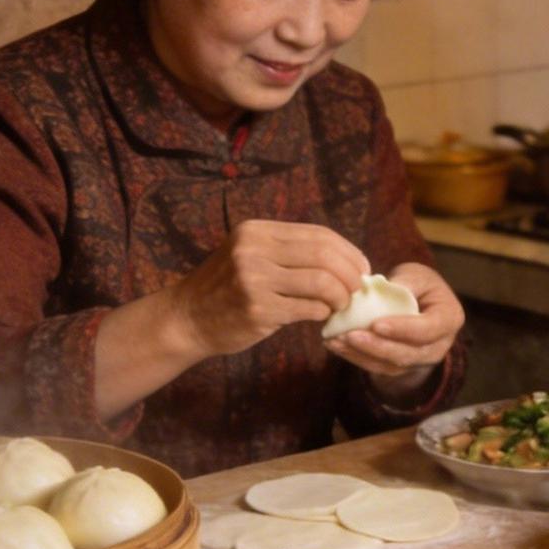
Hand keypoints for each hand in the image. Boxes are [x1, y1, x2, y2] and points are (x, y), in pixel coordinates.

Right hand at [166, 220, 370, 360]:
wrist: (186, 317)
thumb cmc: (226, 287)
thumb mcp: (250, 254)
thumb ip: (290, 252)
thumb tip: (347, 260)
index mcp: (257, 230)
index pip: (318, 234)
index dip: (348, 251)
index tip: (362, 267)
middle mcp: (254, 250)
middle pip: (324, 255)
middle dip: (351, 274)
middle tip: (358, 289)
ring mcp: (254, 280)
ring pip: (321, 283)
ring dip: (340, 296)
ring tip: (340, 304)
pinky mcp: (257, 310)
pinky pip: (308, 309)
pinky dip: (323, 313)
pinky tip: (321, 316)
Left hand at [325, 262, 464, 393]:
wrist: (417, 301)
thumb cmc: (417, 283)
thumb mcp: (415, 274)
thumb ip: (404, 283)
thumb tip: (382, 292)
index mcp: (450, 318)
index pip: (427, 329)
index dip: (402, 329)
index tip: (376, 323)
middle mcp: (440, 345)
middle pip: (408, 353)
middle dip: (377, 346)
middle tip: (349, 335)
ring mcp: (421, 360)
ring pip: (391, 365)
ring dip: (361, 355)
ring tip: (336, 341)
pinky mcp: (401, 366)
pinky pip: (379, 368)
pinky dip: (356, 357)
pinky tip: (336, 345)